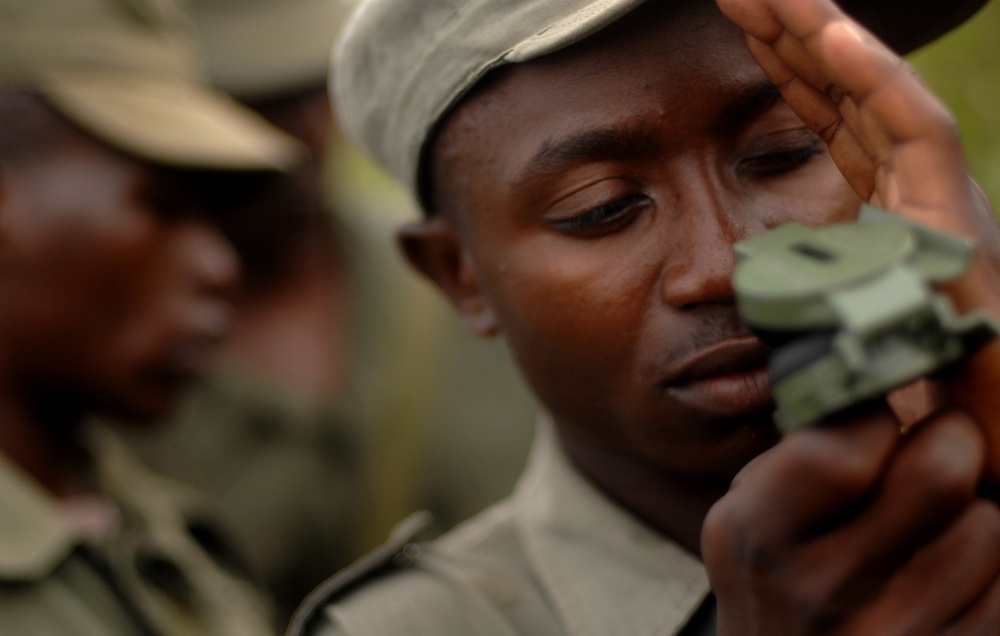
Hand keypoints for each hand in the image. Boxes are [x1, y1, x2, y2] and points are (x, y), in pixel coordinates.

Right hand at [702, 404, 999, 633]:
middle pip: (938, 473)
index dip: (871, 411)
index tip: (874, 411)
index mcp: (755, 536)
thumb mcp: (747, 518)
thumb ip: (799, 454)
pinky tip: (949, 573)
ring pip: (988, 528)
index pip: (844, 448)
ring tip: (935, 526)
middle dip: (948, 440)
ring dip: (972, 513)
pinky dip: (990, 567)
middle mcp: (818, 591)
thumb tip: (871, 361)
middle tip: (934, 445)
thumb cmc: (774, 584)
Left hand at [715, 0, 999, 481]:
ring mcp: (934, 203)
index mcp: (873, 210)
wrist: (967, 457)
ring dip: (821, 37)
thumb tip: (719, 274)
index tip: (734, 22)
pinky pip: (919, 136)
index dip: (783, 68)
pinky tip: (831, 34)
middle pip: (844, 97)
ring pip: (876, 99)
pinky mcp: (957, 223)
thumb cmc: (882, 404)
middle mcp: (907, 196)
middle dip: (792, 37)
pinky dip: (878, 83)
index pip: (825, 119)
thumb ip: (780, 293)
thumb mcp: (808, 334)